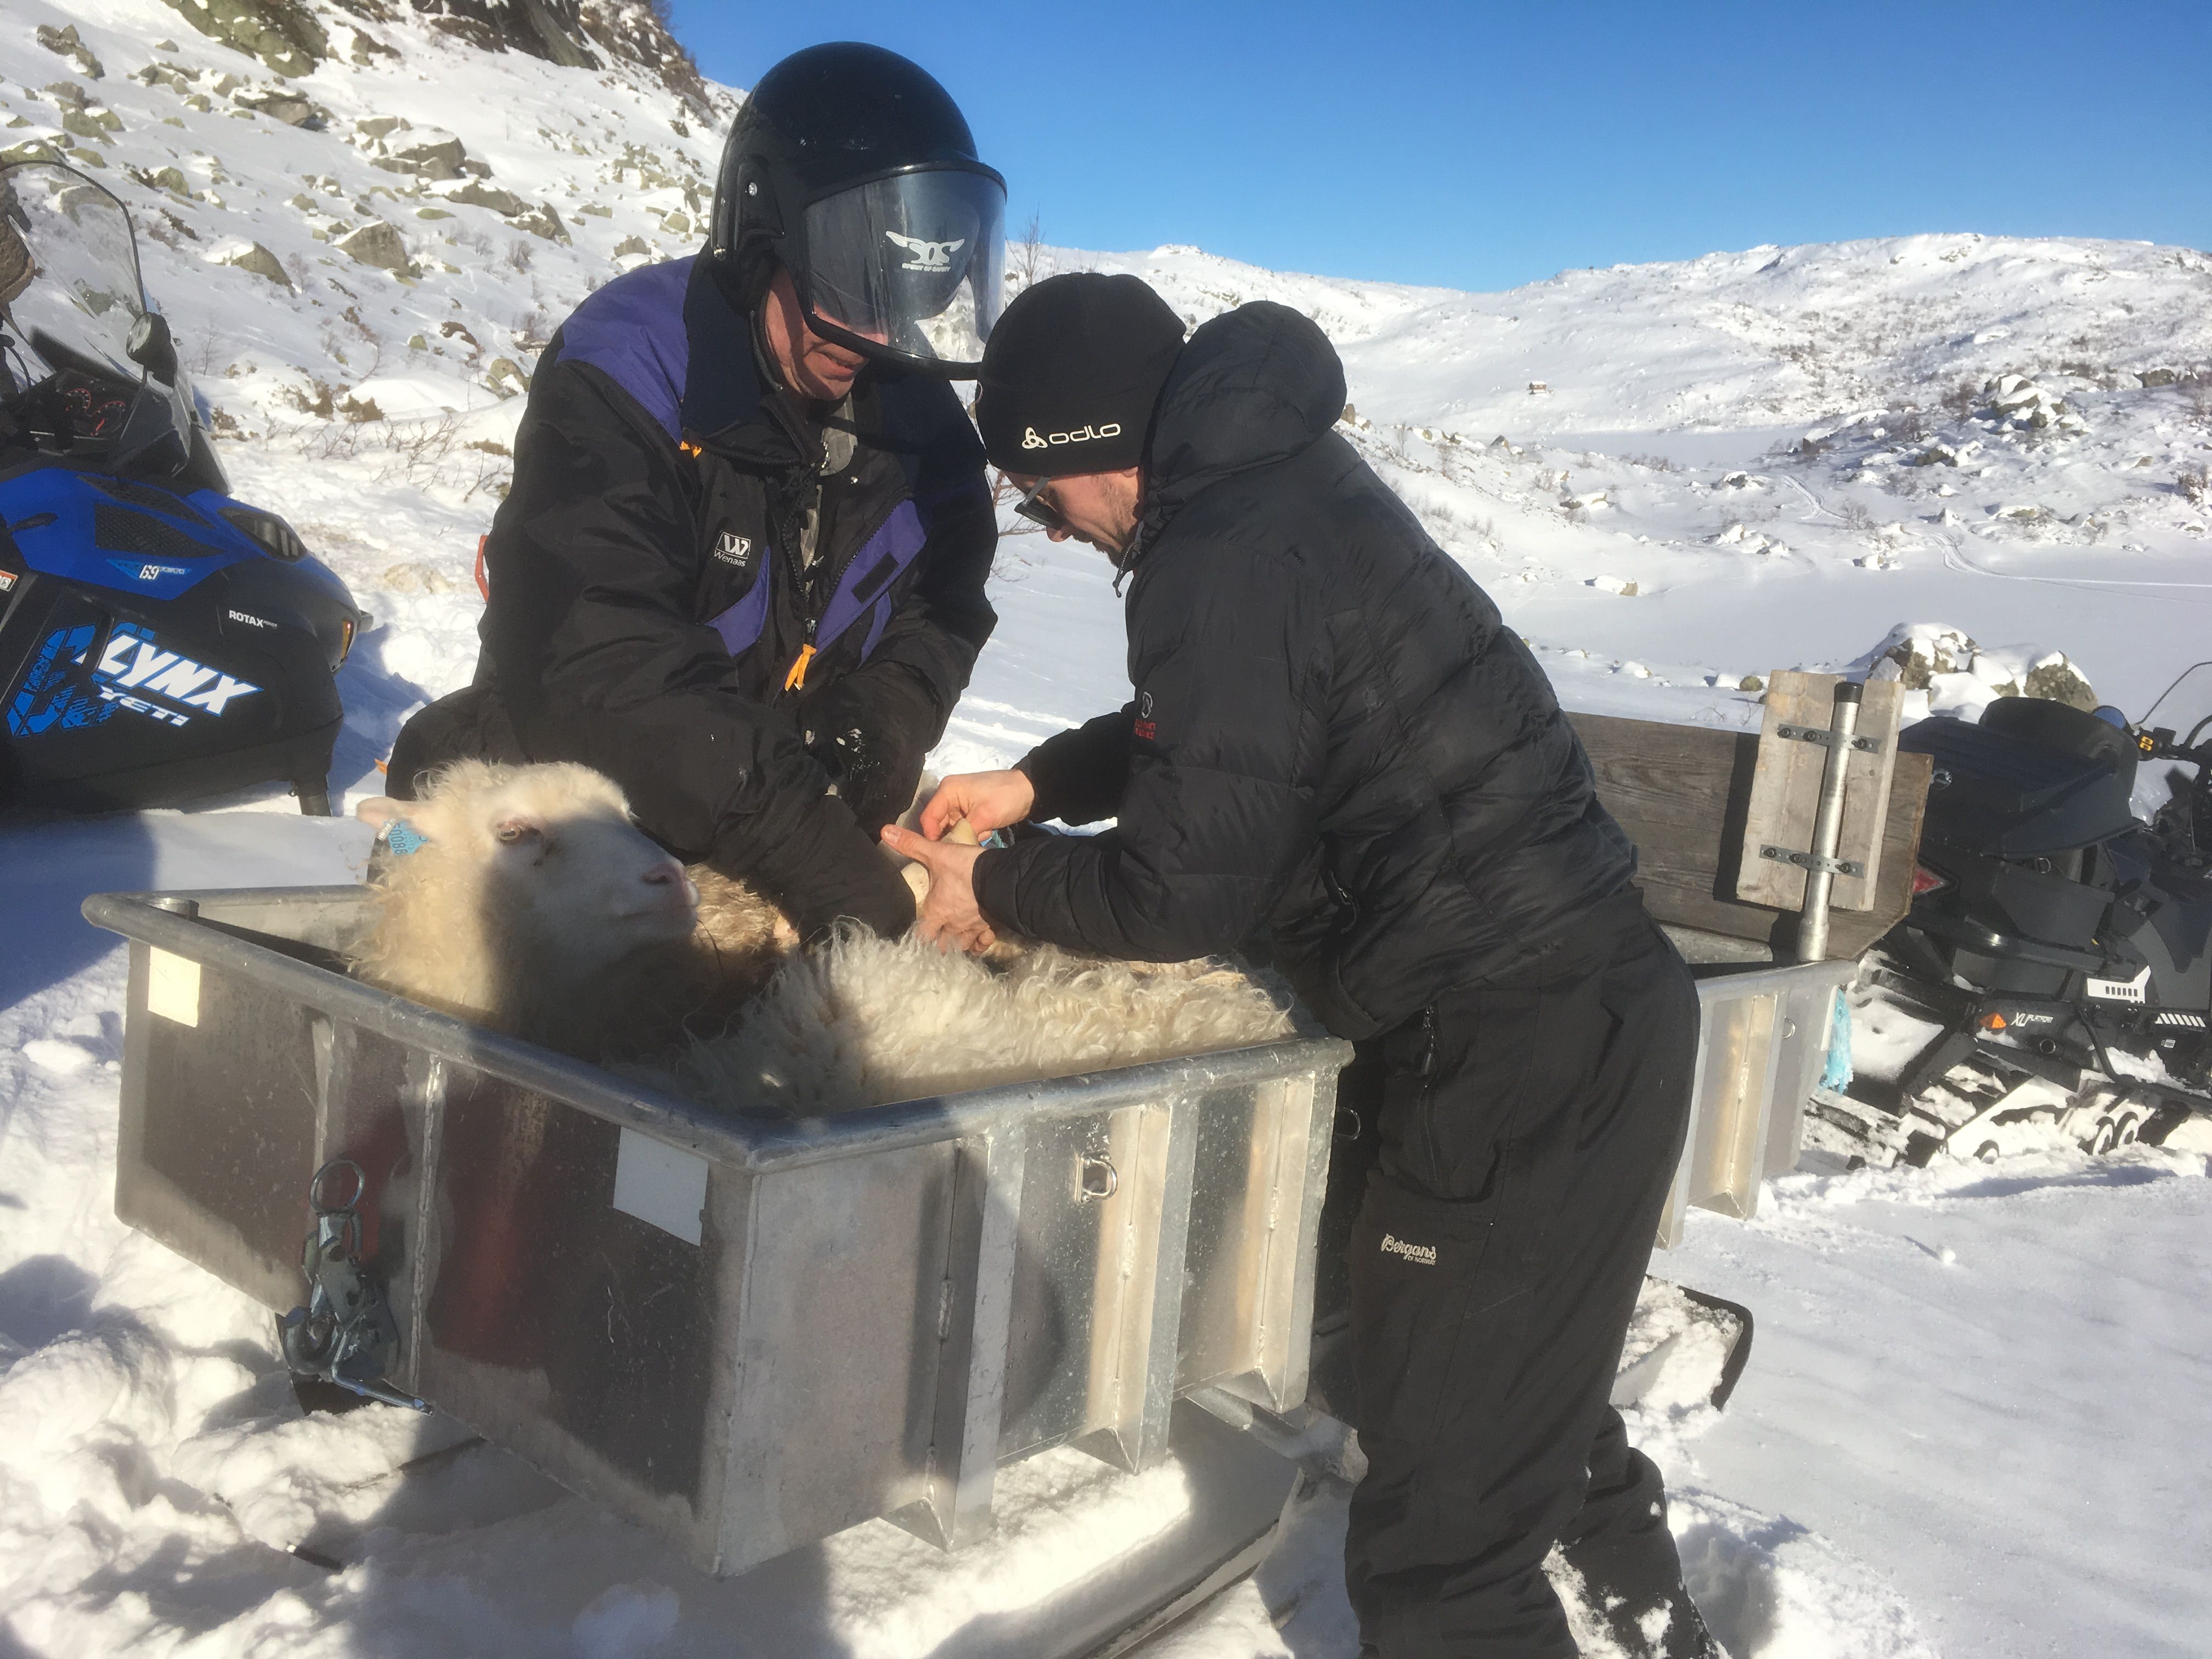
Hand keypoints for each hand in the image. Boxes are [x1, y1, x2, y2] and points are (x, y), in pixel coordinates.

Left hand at [880, 824, 995, 952]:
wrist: (998, 875)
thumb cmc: (964, 867)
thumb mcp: (935, 853)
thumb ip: (911, 844)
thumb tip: (885, 831)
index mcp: (935, 912)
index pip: (922, 935)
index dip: (920, 936)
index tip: (920, 935)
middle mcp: (951, 925)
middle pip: (941, 945)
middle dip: (939, 944)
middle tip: (938, 940)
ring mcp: (971, 928)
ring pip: (961, 946)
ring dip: (957, 946)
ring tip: (955, 943)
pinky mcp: (989, 927)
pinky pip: (983, 943)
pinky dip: (979, 945)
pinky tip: (977, 943)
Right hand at [920, 769, 1034, 841]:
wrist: (1029, 790)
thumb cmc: (1005, 798)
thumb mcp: (984, 816)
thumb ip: (963, 832)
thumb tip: (950, 849)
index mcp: (947, 790)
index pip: (928, 817)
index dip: (932, 835)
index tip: (942, 852)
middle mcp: (949, 794)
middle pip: (938, 823)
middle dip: (951, 836)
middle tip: (965, 845)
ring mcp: (958, 802)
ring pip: (951, 826)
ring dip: (964, 834)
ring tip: (981, 833)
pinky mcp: (968, 809)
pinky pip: (961, 825)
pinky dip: (972, 831)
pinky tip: (986, 830)